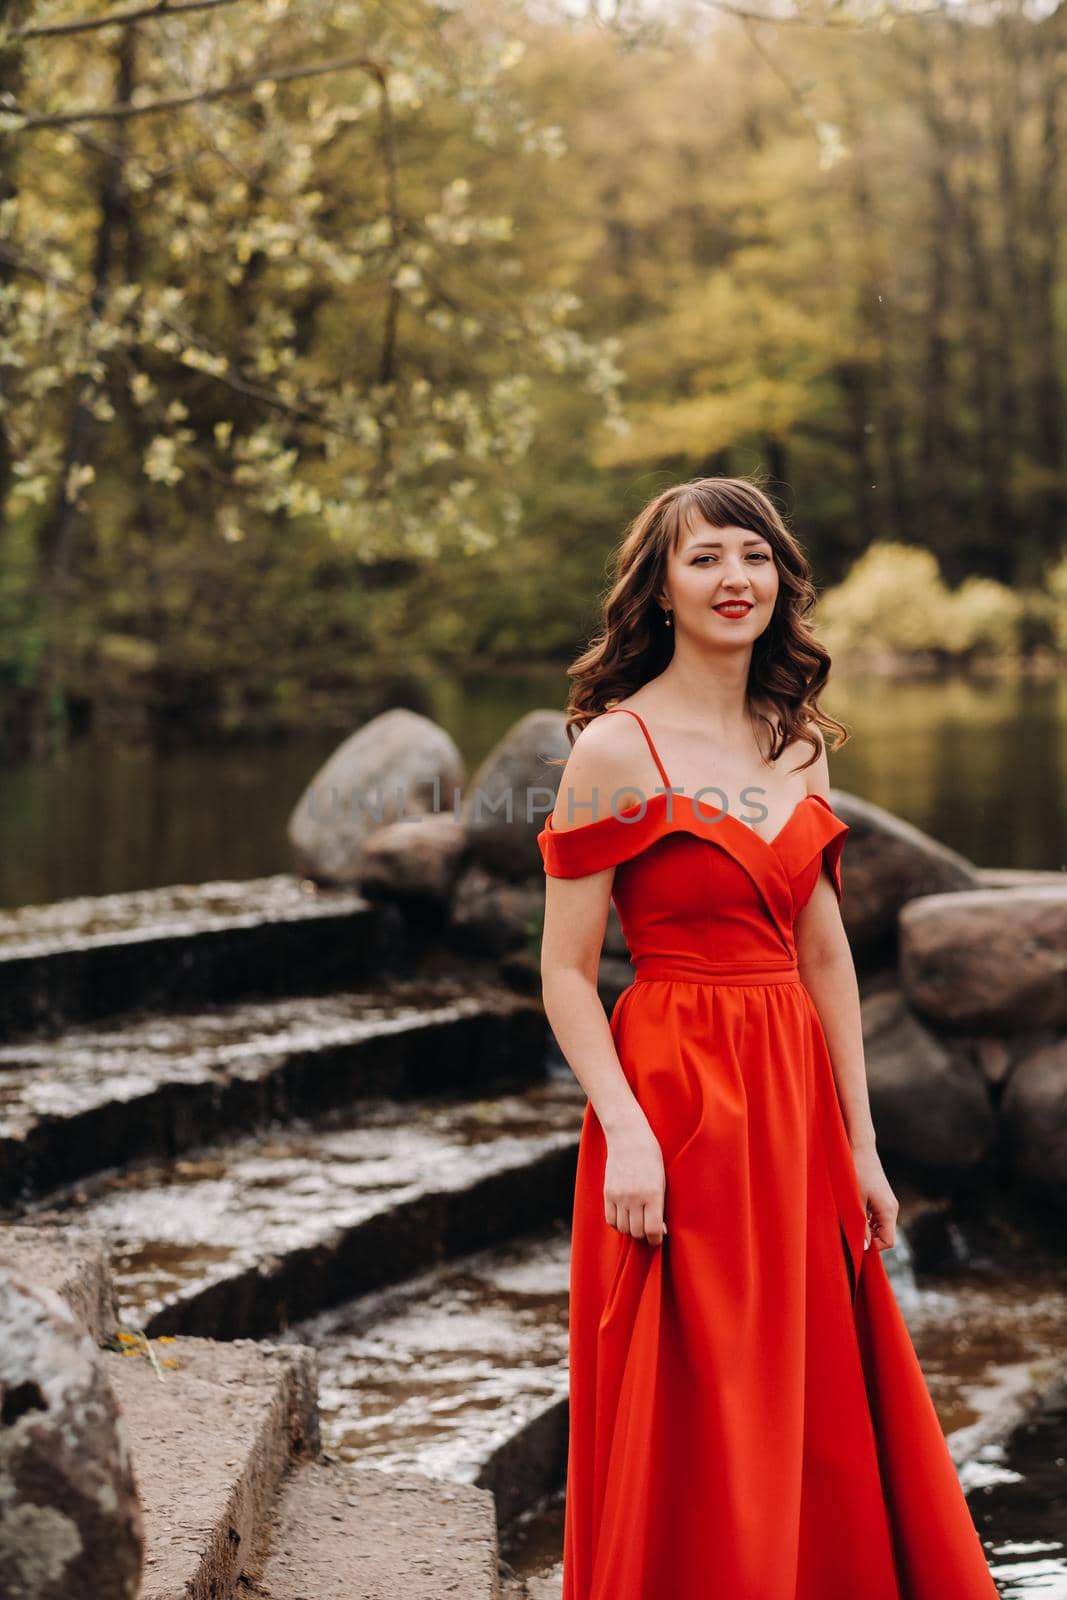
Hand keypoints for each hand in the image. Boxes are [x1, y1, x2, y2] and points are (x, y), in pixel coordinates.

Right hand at [604, 1117, 667, 1245]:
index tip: (658, 1238)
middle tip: (649, 1230)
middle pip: (637, 1232)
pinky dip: (618, 1223)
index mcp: (653, 1194)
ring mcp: (619, 1195)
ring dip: (631, 1229)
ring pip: (623, 1228)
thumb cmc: (651, 1157)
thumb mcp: (661, 1180)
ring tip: (637, 1221)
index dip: (656, 1240)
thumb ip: (660, 1205)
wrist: (628, 1136)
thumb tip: (660, 1230)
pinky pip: (610, 1219)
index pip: (652, 1230)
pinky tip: (625, 1216)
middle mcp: (635, 1197)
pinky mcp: (607, 1192)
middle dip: (644, 1235)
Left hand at [852, 1143, 897, 1251]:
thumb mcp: (855, 1201)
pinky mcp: (880, 1197)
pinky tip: (852, 1215)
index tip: (855, 1245)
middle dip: (869, 1240)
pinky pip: (876, 1217)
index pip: (888, 1241)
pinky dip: (866, 1221)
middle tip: (849, 1237)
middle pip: (885, 1235)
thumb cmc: (856, 1171)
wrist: (859, 1147)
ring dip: (866, 1230)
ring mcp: (887, 1202)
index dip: (873, 1248)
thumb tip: (864, 1247)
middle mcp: (891, 1208)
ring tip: (849, 1224)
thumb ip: (860, 1226)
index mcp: (889, 1211)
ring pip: (880, 1226)